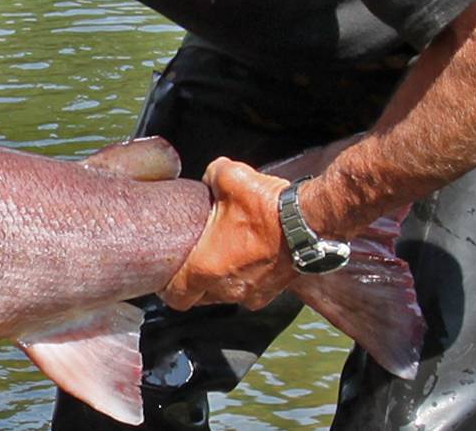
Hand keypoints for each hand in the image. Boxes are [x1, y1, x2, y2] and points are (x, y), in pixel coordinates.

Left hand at [159, 157, 293, 310]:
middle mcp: (227, 288)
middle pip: (200, 298)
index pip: (176, 297)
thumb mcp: (228, 178)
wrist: (309, 223)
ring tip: (222, 258)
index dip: (167, 288)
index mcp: (206, 268)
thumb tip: (210, 178)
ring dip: (221, 282)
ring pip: (225, 296)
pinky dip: (246, 281)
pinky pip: (250, 292)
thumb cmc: (266, 207)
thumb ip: (210, 177)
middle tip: (193, 262)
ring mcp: (251, 293)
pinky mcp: (273, 292)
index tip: (166, 277)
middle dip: (194, 284)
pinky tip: (247, 260)